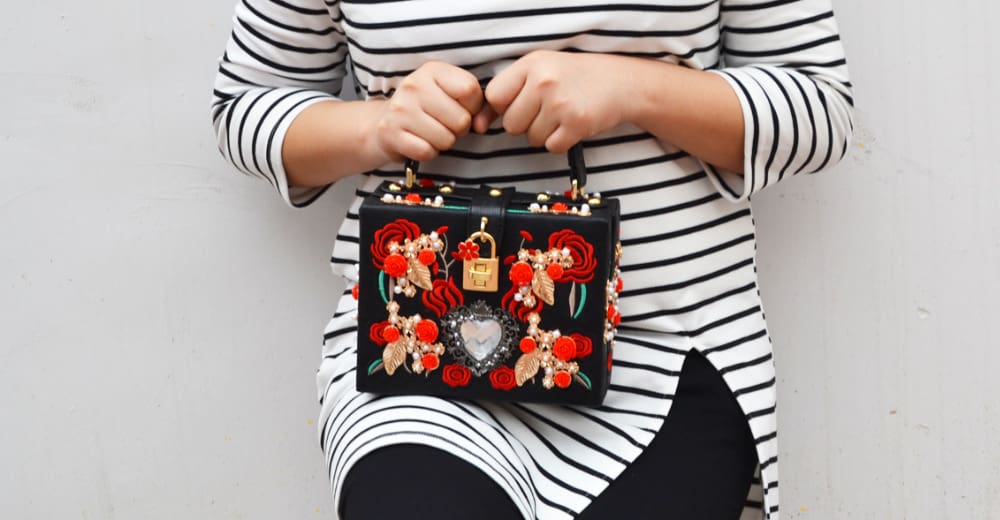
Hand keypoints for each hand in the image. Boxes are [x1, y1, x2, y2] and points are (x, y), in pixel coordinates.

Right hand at [371, 61, 483, 162]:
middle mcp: (414, 85)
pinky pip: (427, 152)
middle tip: (443, 124)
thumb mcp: (449, 94)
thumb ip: (477, 104)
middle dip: (458, 128)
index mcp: (432, 70)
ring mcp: (400, 110)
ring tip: (430, 132)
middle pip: (461, 120)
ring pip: (446, 139)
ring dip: (443, 142)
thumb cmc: (426, 109)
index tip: (461, 108)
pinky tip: (419, 141)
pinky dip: (428, 152)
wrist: (384, 122)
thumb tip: (482, 125)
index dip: (473, 106)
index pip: (469, 89)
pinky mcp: (391, 133)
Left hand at [479, 50, 631, 152]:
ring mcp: (560, 104)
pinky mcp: (576, 124)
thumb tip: (477, 125)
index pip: (494, 97)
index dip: (505, 107)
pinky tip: (570, 125)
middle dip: (525, 123)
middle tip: (546, 110)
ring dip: (543, 133)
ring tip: (560, 115)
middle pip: (511, 124)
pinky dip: (559, 141)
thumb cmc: (574, 77)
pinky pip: (551, 147)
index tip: (521, 104)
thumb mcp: (539, 72)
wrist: (620, 83)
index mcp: (531, 64)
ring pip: (530, 138)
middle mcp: (544, 82)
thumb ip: (506, 94)